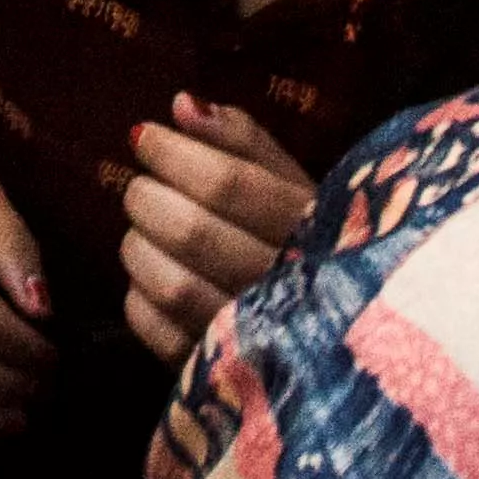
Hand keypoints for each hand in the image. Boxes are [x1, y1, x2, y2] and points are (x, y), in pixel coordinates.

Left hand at [117, 96, 318, 367]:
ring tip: (142, 232)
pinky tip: (150, 280)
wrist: (340, 331)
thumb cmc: (308, 239)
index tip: (143, 137)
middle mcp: (285, 286)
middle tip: (140, 187)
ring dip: (139, 248)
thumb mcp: (295, 182)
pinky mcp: (220, 374)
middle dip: (148, 199)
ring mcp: (253, 337)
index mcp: (311, 227)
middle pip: (191, 231)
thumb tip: (182, 105)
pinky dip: (139, 300)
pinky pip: (158, 332)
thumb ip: (243, 140)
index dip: (173, 154)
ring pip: (170, 284)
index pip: (227, 183)